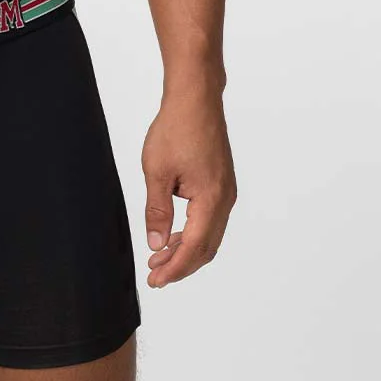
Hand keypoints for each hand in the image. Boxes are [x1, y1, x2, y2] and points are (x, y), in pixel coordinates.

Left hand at [140, 91, 235, 288]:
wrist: (196, 99)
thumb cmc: (176, 128)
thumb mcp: (157, 171)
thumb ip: (157, 211)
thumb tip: (156, 244)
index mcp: (211, 199)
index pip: (194, 247)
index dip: (175, 268)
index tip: (156, 281)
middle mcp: (225, 200)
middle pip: (206, 248)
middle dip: (181, 265)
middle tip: (155, 275)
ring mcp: (226, 191)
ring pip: (210, 235)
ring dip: (186, 250)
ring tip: (159, 258)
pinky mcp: (221, 183)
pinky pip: (211, 220)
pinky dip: (193, 233)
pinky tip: (175, 234)